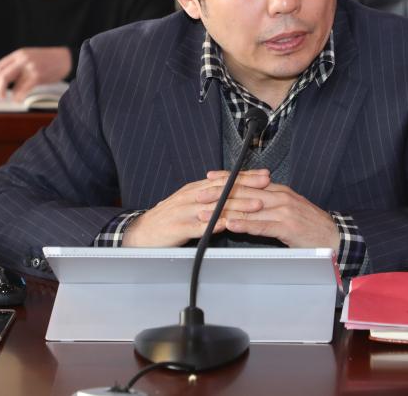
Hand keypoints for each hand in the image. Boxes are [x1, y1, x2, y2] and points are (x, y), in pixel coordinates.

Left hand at [0, 47, 71, 100]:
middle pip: (2, 74)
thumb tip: (6, 80)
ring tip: (10, 98)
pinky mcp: (38, 76)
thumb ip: (19, 65)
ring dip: (8, 93)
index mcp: (20, 54)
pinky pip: (23, 89)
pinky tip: (18, 99)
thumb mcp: (31, 57)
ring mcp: (30, 67)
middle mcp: (23, 59)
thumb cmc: (50, 61)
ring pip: (11, 82)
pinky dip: (18, 96)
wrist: (67, 58)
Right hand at [122, 170, 271, 246]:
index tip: (264, 175)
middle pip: (223, 189)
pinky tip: (227, 225)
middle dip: (247, 186)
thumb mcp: (189, 202)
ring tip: (255, 205)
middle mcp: (191, 197)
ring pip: (215, 206)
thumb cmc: (167, 219)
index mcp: (195, 189)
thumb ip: (208, 197)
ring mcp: (185, 212)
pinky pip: (199, 226)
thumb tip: (231, 192)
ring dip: (237, 205)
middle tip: (266, 184)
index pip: (224, 180)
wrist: (141, 233)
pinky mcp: (179, 228)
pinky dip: (214, 225)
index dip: (245, 176)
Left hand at [202, 170, 340, 249]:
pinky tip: (230, 224)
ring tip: (206, 212)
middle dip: (219, 193)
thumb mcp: (288, 209)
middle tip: (199, 195)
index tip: (209, 178)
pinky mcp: (287, 226)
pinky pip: (261, 225)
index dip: (227, 178)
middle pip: (244, 192)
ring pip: (249, 207)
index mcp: (279, 190)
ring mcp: (284, 210)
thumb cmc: (309, 225)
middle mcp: (280, 196)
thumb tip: (248, 204)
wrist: (333, 236)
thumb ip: (269, 204)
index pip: (248, 181)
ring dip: (225, 210)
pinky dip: (244, 224)